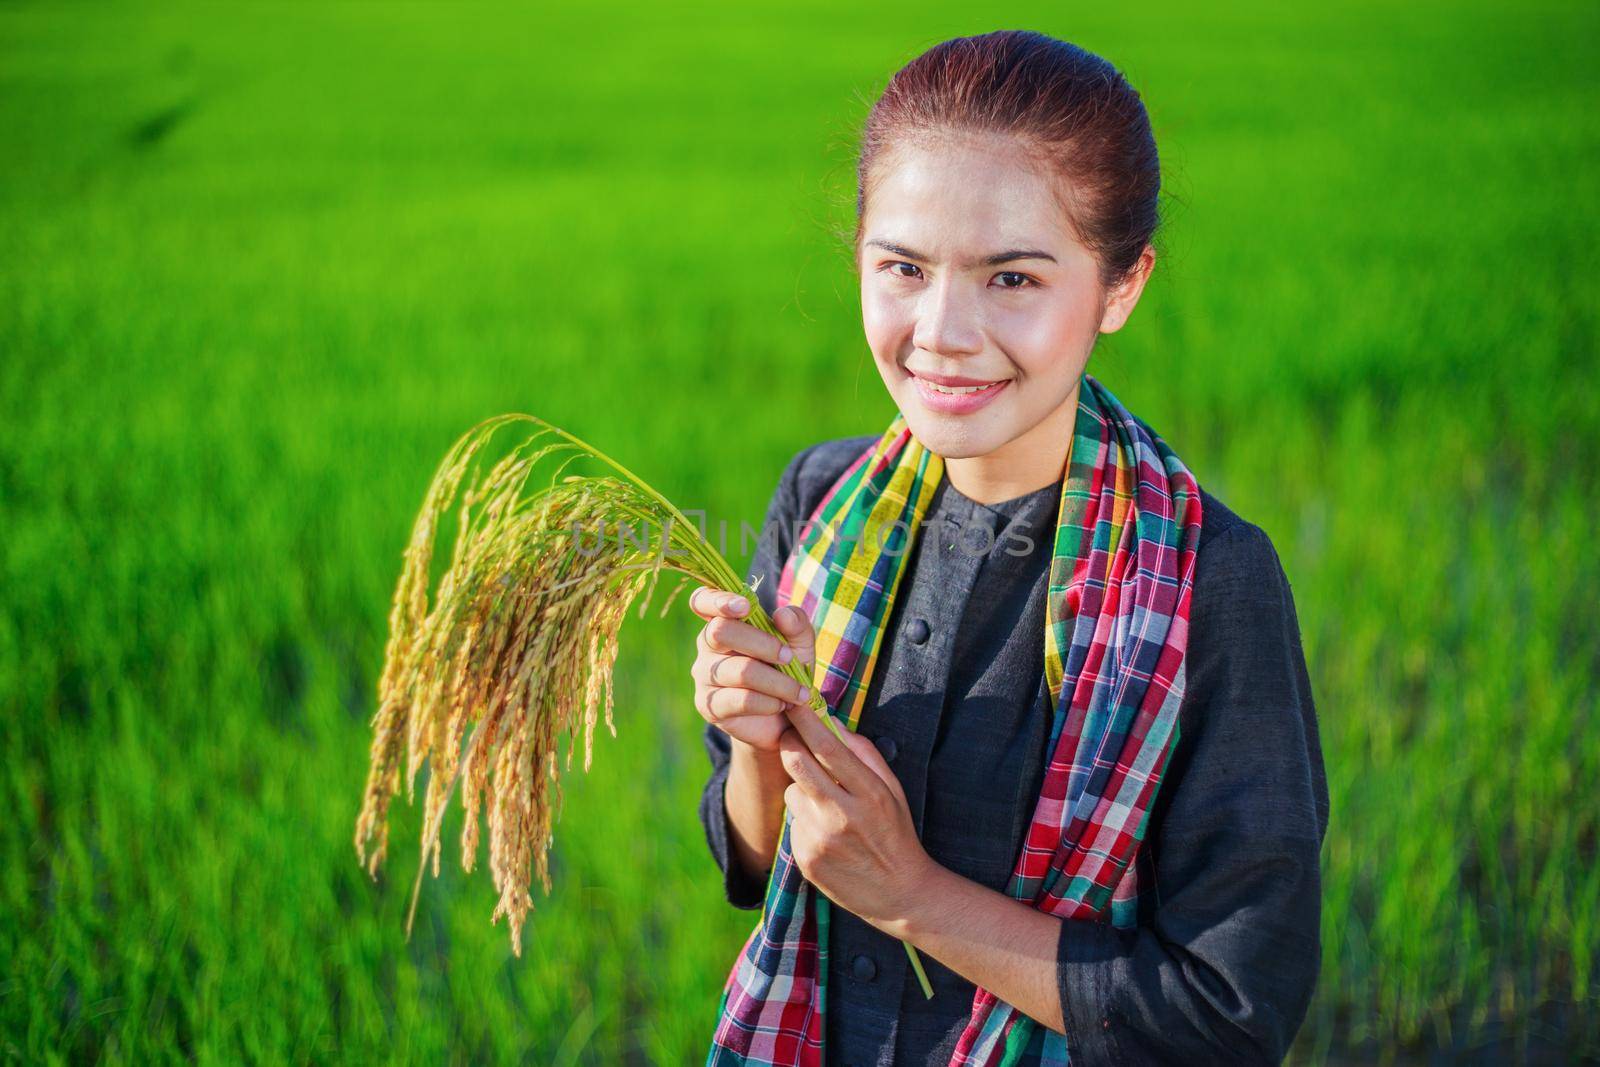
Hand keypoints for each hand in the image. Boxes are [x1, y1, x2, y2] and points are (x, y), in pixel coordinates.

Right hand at [688, 585, 816, 753]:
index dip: (717, 599)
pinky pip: (741, 699)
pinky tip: (781, 705)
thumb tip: (782, 615)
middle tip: (789, 658)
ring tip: (798, 692)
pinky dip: (769, 702)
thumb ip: (796, 624)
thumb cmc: (788, 670)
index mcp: (725, 621)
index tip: (745, 606)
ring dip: (778, 681)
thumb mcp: (801, 644)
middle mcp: (707, 645)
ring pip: (740, 670)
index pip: (702, 601)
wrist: (786, 718)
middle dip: (764, 644)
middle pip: (722, 631)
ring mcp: (704, 676)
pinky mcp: (710, 706)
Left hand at [777, 698, 932, 931]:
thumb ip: (864, 754)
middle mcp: (843, 815)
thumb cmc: (896, 833)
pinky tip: (827, 836)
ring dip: (801, 790)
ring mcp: (822, 839)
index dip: (807, 720)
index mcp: (870, 793)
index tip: (794, 702)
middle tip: (791, 736)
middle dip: (789, 743)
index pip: (829, 747)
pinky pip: (792, 823)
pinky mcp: (806, 859)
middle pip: (796, 763)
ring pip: (791, 793)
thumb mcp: (892, 790)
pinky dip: (804, 821)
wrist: (899, 894)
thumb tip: (833, 722)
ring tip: (827, 806)